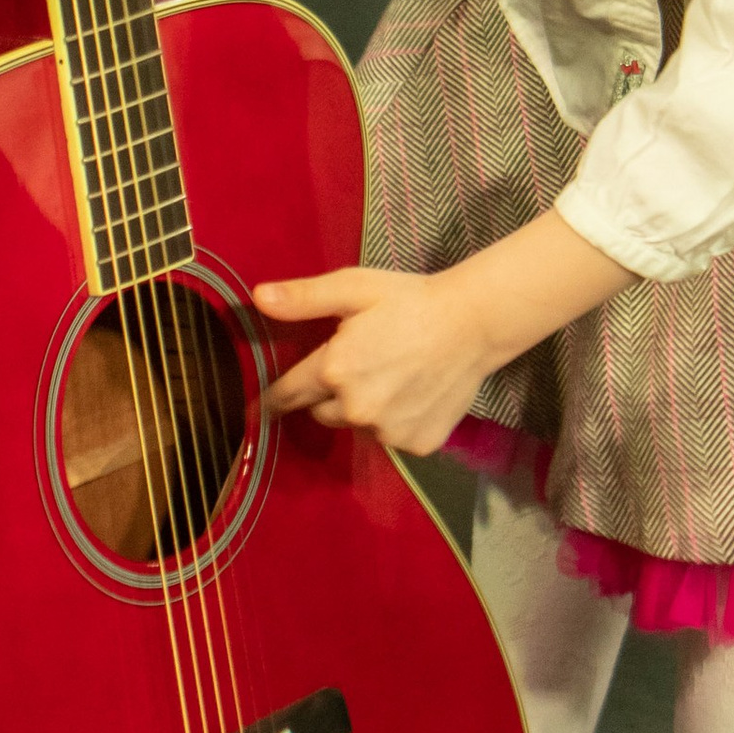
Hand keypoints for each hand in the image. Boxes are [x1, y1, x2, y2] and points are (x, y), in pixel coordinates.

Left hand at [255, 265, 499, 460]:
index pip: (286, 394)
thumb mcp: (354, 288)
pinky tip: (413, 392)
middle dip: (327, 394)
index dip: (273, 397)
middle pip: (320, 412)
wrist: (474, 323)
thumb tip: (259, 298)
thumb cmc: (410, 300)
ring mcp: (388, 431)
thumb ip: (304, 298)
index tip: (261, 405)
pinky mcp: (416, 444)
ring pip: (356, 425)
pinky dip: (395, 421)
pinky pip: (391, 438)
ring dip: (362, 408)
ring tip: (390, 375)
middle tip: (356, 365)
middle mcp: (357, 409)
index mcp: (334, 371)